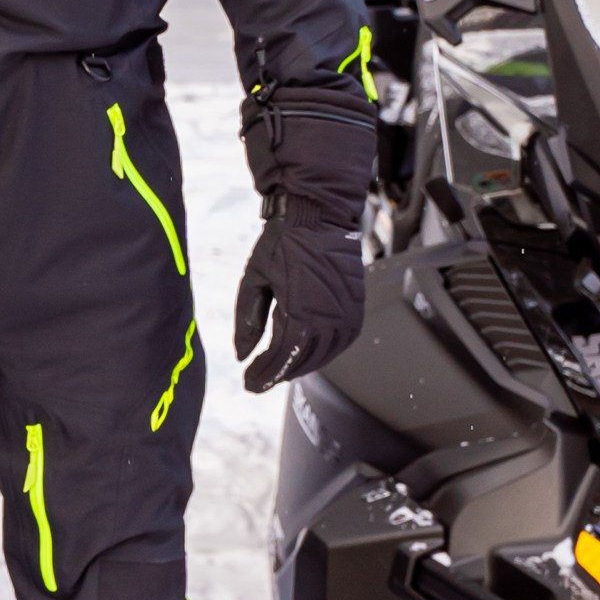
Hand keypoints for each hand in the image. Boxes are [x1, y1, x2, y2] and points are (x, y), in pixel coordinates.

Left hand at [234, 209, 365, 391]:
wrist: (320, 215)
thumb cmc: (285, 241)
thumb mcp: (254, 280)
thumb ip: (248, 320)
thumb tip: (243, 355)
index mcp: (300, 310)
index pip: (281, 357)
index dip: (264, 374)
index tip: (249, 384)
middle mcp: (328, 317)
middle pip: (302, 361)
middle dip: (278, 375)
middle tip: (259, 381)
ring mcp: (347, 313)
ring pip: (323, 356)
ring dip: (300, 367)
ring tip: (279, 371)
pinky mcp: (357, 308)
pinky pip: (341, 343)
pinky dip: (323, 354)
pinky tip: (307, 355)